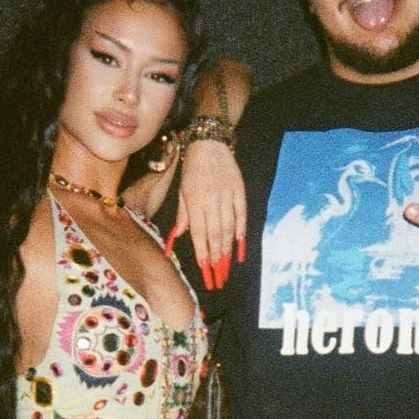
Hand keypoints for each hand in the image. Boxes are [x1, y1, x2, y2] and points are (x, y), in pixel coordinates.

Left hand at [165, 139, 246, 289]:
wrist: (209, 143)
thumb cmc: (192, 169)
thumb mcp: (182, 191)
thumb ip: (182, 215)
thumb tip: (177, 237)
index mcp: (194, 201)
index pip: (199, 233)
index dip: (202, 252)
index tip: (205, 269)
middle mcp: (211, 200)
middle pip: (215, 234)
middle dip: (216, 257)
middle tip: (218, 275)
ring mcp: (227, 195)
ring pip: (228, 227)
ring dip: (228, 248)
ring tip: (227, 265)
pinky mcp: (239, 190)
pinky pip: (241, 215)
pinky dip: (241, 231)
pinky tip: (240, 246)